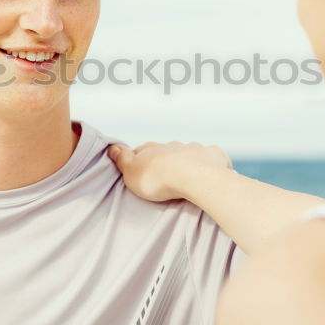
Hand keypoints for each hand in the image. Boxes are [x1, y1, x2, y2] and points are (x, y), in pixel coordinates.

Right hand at [107, 141, 232, 201]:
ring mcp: (194, 148)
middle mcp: (173, 145)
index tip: (139, 168)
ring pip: (189, 152)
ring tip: (187, 178)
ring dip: (187, 161)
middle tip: (164, 176)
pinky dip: (210, 163)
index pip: (142, 150)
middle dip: (165, 160)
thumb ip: (122, 159)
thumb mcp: (131, 172)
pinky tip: (210, 172)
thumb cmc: (160, 179)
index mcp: (152, 149)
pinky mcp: (212, 155)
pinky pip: (211, 156)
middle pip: (166, 150)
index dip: (139, 158)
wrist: (194, 178)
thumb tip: (111, 146)